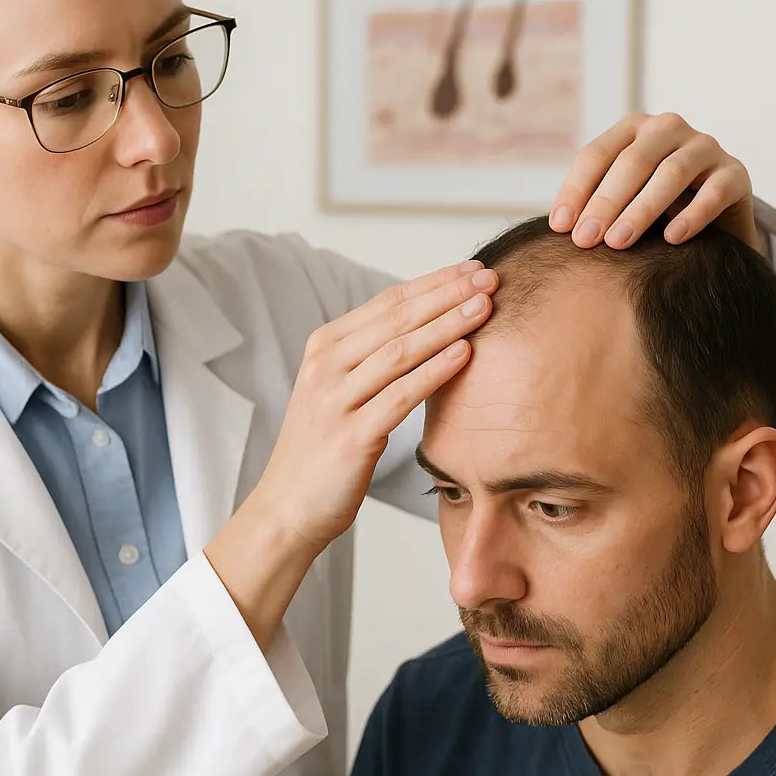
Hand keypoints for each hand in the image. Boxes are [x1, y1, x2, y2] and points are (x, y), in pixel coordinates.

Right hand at [247, 261, 497, 550]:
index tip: (473, 268)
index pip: (388, 301)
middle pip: (396, 318)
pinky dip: (434, 371)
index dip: (434, 281)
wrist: (287, 507)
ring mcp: (335, 400)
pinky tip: (464, 354)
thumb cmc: (323, 448)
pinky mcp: (350, 436)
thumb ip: (372, 357)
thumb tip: (427, 324)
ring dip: (446, 324)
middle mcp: (326, 366)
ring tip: (485, 307)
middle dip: (447, 294)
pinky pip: (400, 396)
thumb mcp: (339, 390)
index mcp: (325, 347)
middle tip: (489, 277)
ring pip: (400, 350)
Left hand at [549, 112, 762, 254]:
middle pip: (632, 162)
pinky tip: (673, 238)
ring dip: (641, 210)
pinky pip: (715, 191)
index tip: (560, 226)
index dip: (576, 190)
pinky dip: (693, 215)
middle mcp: (668, 128)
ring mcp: (705, 146)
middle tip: (586, 240)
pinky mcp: (736, 172)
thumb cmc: (656, 206)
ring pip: (671, 173)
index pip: (597, 154)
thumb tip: (562, 227)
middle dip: (605, 203)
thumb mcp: (622, 197)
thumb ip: (594, 203)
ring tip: (619, 242)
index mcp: (633, 128)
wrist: (716, 217)